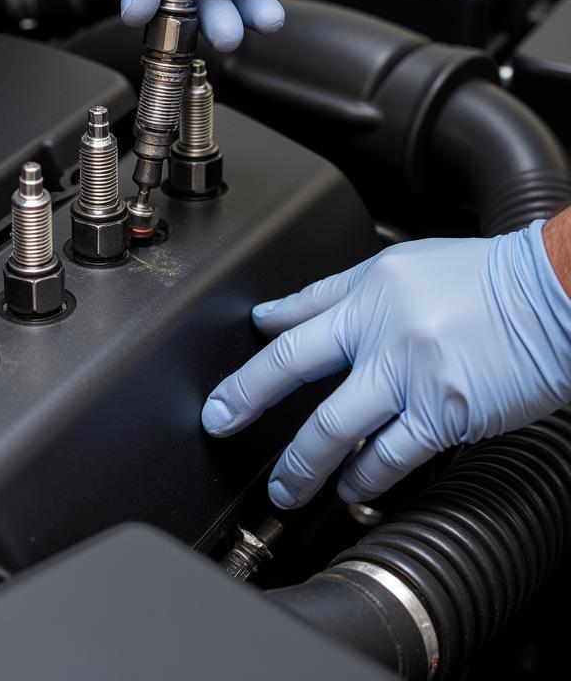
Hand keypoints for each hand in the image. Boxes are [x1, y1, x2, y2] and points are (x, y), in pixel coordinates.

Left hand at [201, 221, 570, 508]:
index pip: (293, 319)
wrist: (557, 294)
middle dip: (245, 399)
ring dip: (302, 462)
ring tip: (286, 486)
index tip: (227, 381)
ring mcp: (409, 372)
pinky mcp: (443, 413)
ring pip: (333, 426)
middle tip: (219, 424)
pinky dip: (364, 478)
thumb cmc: (486, 280)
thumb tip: (279, 314)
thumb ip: (336, 292)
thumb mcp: (402, 267)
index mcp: (368, 289)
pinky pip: (390, 455)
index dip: (253, 348)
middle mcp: (380, 328)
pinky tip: (351, 490)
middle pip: (291, 365)